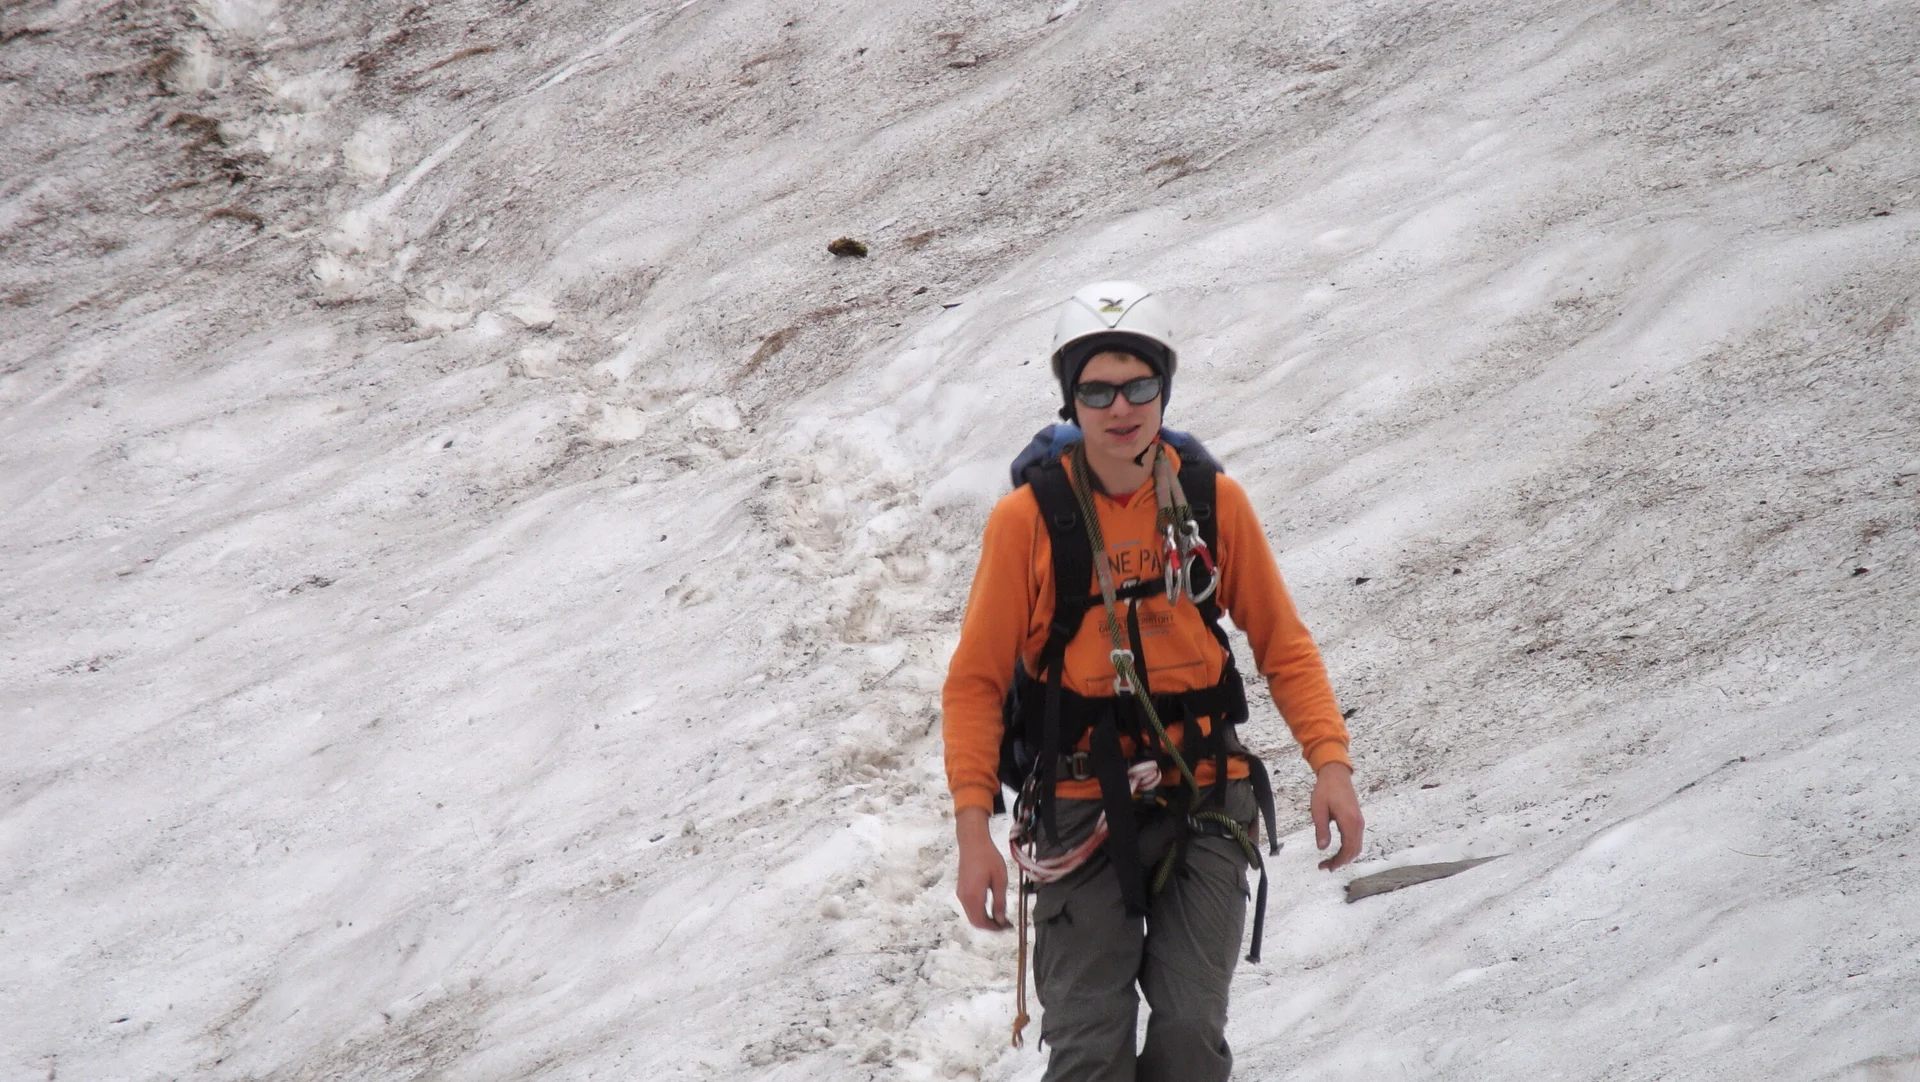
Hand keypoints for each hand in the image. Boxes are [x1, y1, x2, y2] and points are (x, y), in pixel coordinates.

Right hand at [954, 807, 1011, 929]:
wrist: (973, 842)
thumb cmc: (989, 858)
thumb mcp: (1000, 880)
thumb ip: (999, 902)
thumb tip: (1000, 920)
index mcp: (974, 897)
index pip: (982, 922)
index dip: (994, 928)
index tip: (1007, 926)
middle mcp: (964, 898)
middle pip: (975, 921)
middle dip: (990, 925)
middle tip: (1005, 923)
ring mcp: (961, 893)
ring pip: (972, 915)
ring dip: (985, 918)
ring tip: (1000, 915)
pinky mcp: (961, 889)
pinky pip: (970, 907)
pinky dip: (980, 911)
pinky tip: (991, 905)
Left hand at [1312, 762, 1363, 870]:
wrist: (1336, 774)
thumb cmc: (1326, 789)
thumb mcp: (1318, 809)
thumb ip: (1321, 829)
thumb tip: (1322, 848)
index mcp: (1349, 822)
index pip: (1348, 850)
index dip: (1337, 862)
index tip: (1325, 867)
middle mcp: (1358, 824)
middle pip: (1354, 851)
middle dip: (1340, 862)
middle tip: (1325, 867)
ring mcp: (1359, 822)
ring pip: (1356, 846)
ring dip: (1344, 856)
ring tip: (1330, 862)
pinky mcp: (1357, 820)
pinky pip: (1355, 839)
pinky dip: (1348, 848)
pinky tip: (1337, 851)